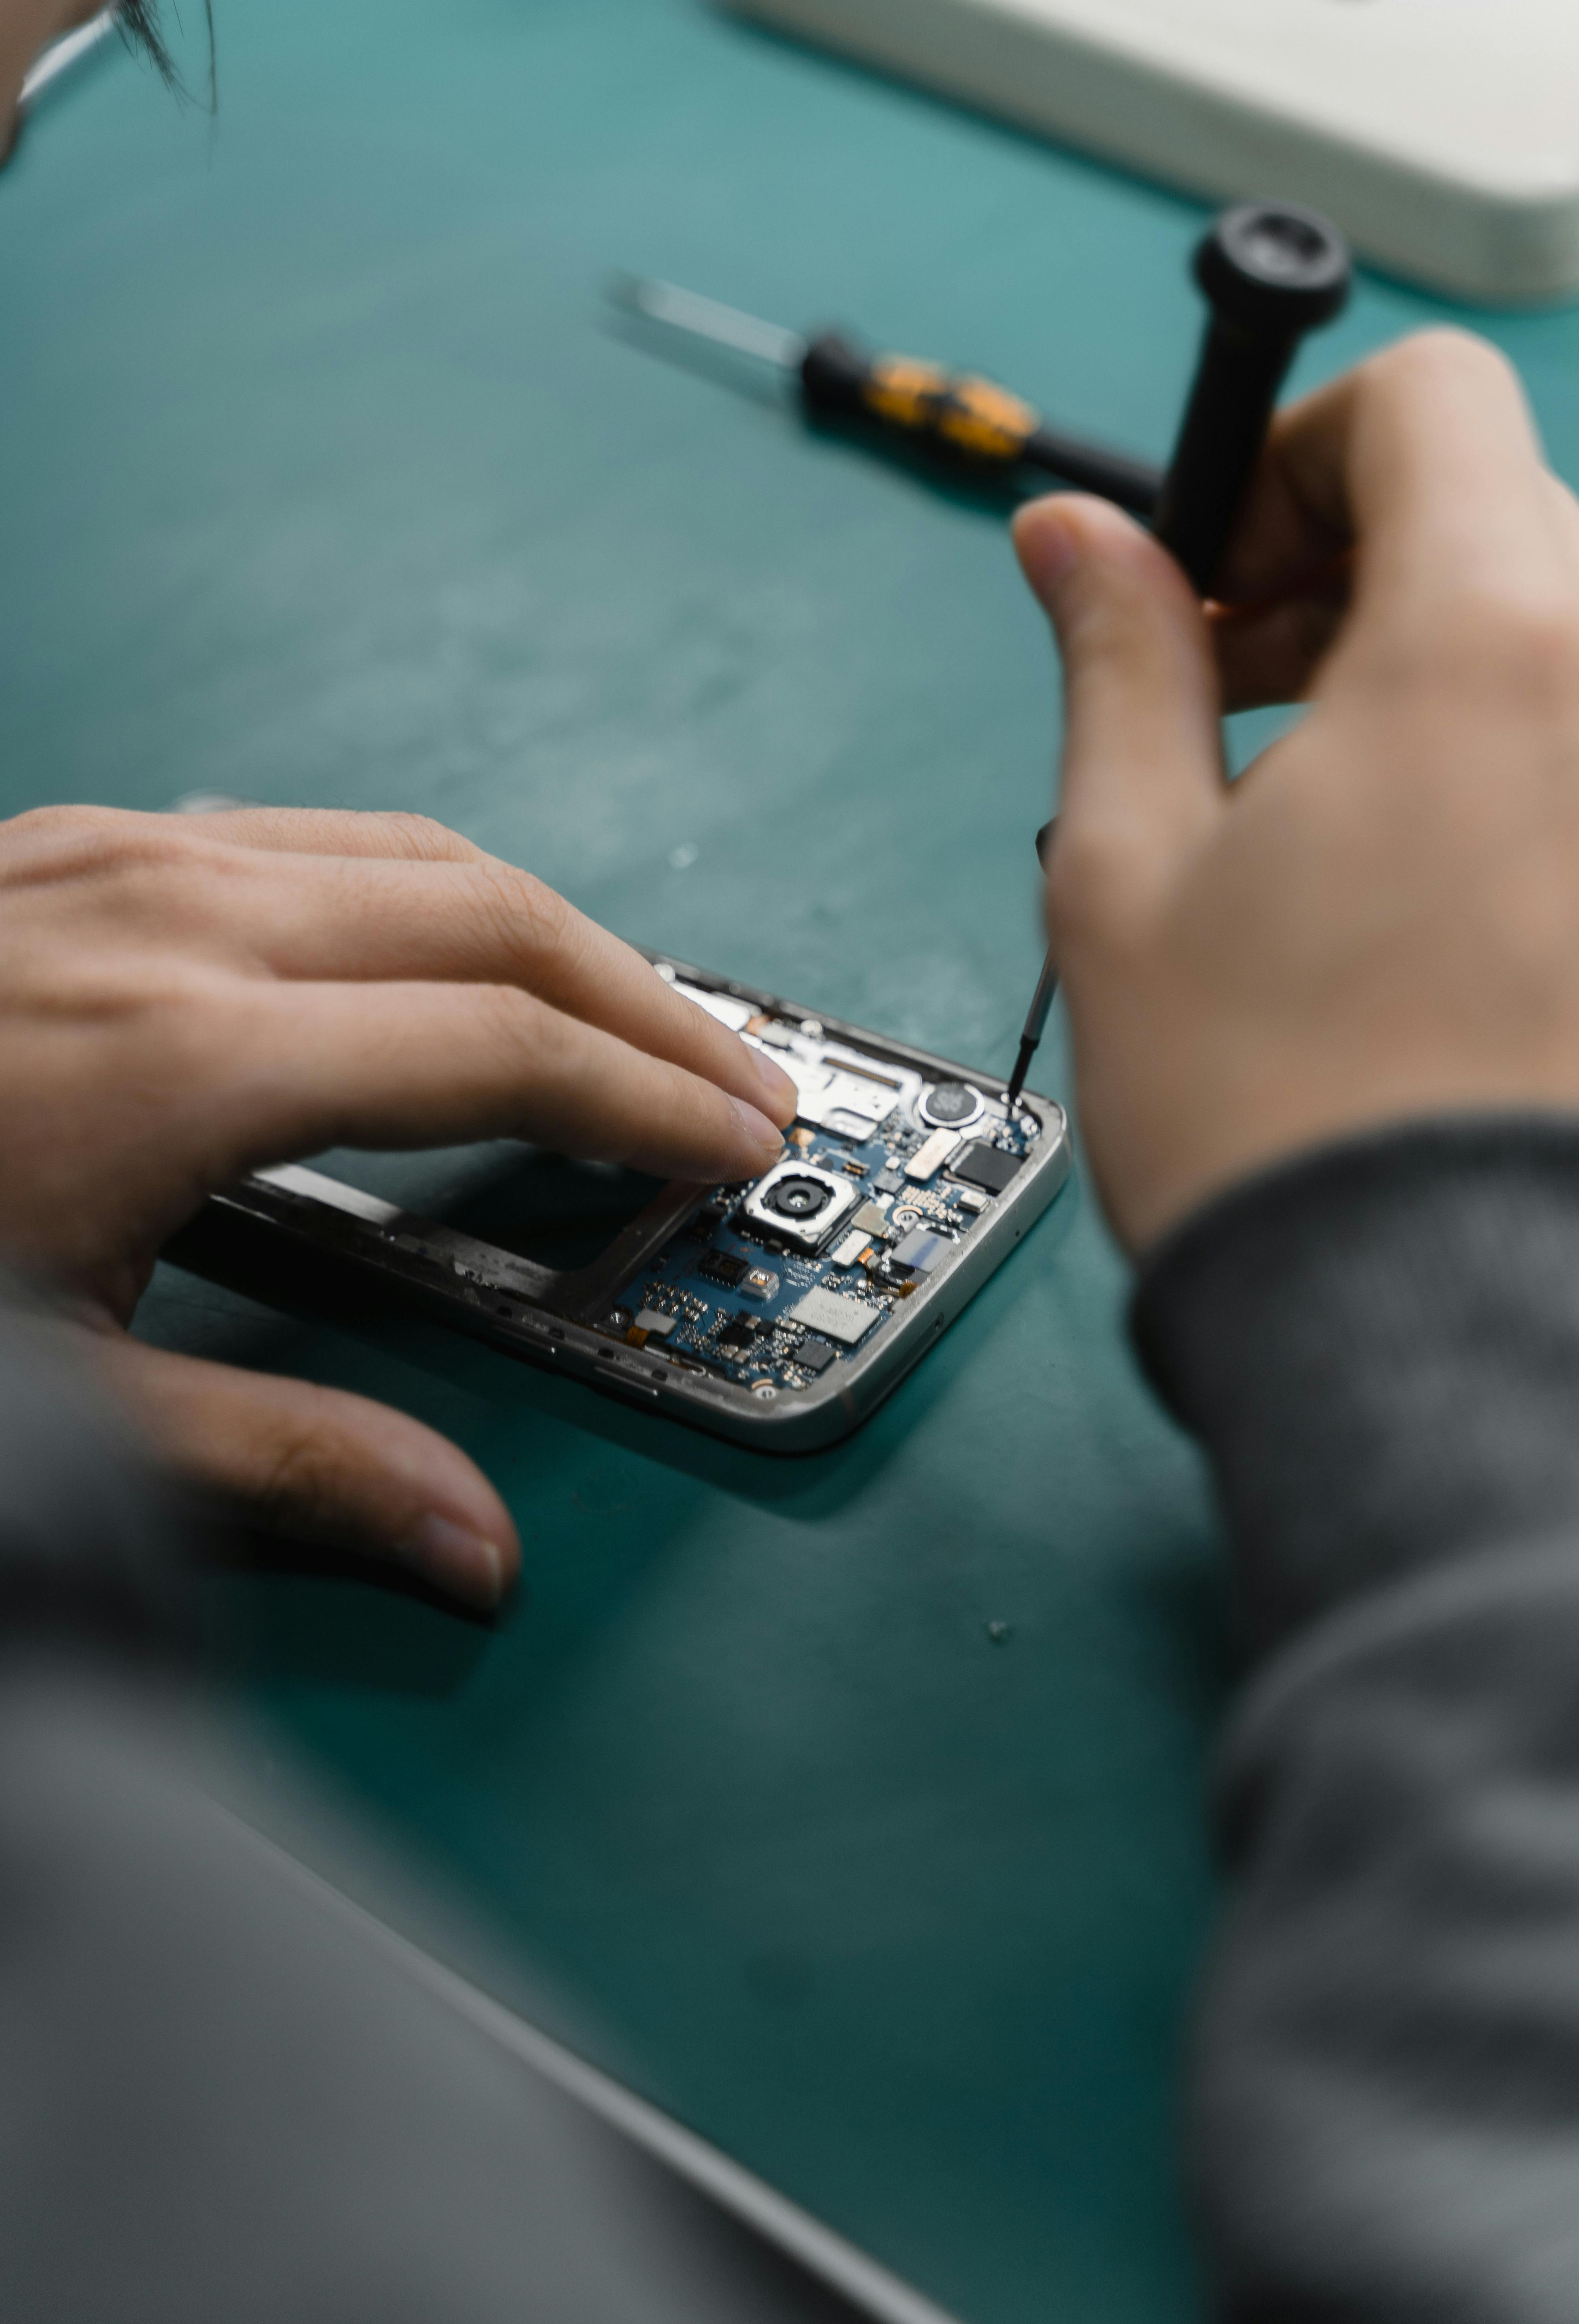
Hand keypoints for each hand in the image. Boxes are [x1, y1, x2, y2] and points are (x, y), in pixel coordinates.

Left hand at [0, 804, 795, 1604]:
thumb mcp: (51, 1406)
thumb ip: (279, 1468)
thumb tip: (466, 1544)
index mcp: (183, 1059)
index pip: (502, 1048)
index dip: (650, 1098)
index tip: (739, 1142)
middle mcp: (168, 922)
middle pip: (493, 914)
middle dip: (648, 998)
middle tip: (741, 1082)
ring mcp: (115, 858)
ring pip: (409, 851)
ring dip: (549, 928)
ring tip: (631, 1015)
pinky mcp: (71, 847)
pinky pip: (306, 836)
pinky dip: (424, 889)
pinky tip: (441, 953)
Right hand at [1013, 329, 1578, 1253]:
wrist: (1416, 1329)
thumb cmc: (1269, 1119)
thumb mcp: (1133, 867)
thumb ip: (1122, 661)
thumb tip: (1074, 536)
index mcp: (1492, 640)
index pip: (1422, 406)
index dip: (1295, 456)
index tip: (1222, 571)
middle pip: (1505, 513)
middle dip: (1362, 562)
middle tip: (1249, 688)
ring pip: (1562, 636)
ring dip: (1447, 663)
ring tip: (1340, 799)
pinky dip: (1520, 763)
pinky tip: (1440, 873)